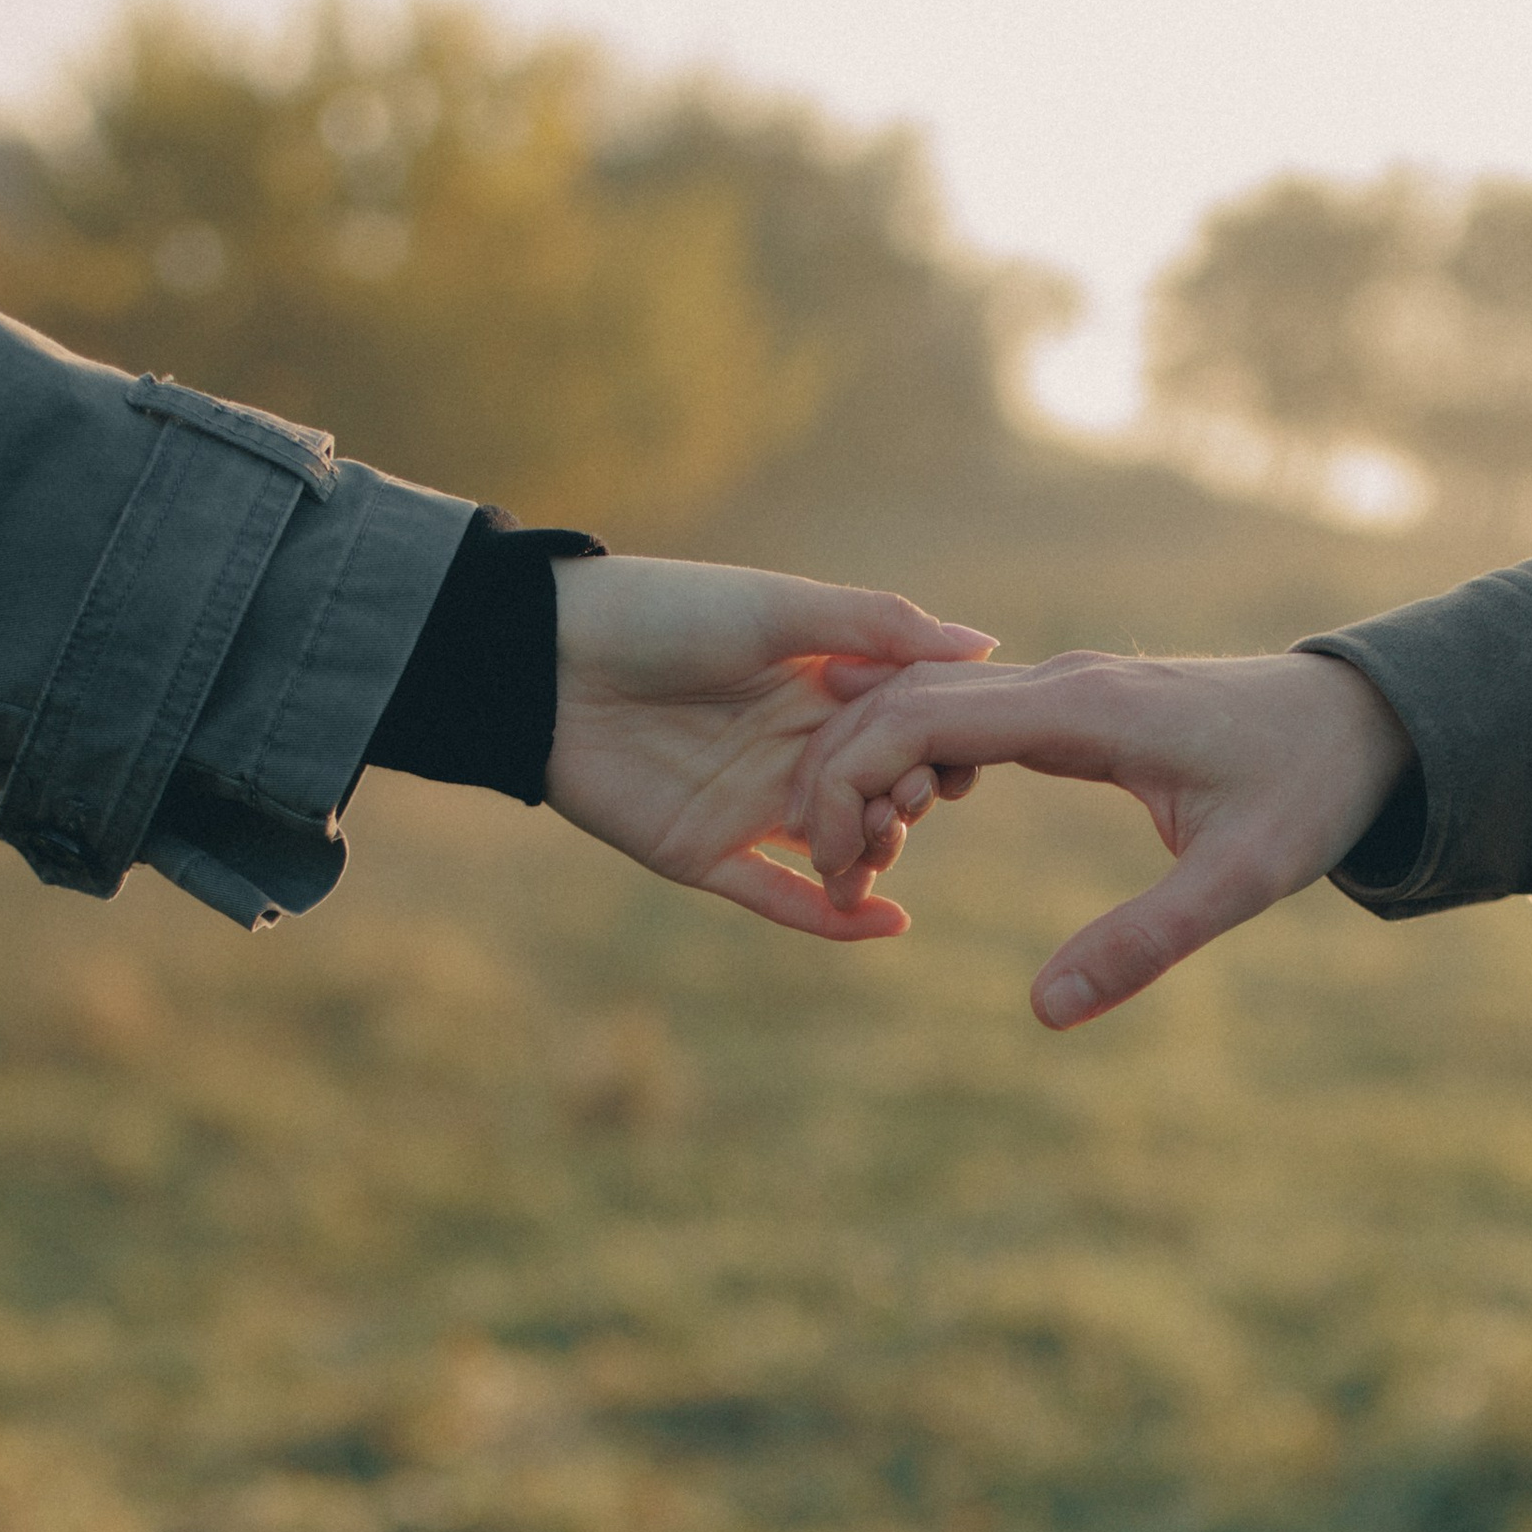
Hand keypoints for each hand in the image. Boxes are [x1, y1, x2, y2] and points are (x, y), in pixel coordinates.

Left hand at [545, 555, 994, 940]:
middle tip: (914, 801)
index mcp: (813, 687)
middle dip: (906, 803)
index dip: (933, 745)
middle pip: (875, 793)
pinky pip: (779, 897)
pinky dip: (832, 920)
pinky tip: (892, 923)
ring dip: (876, 855)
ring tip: (891, 849)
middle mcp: (789, 749)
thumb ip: (876, 627)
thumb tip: (983, 647)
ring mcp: (748, 806)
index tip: (960, 754)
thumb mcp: (779, 607)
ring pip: (837, 848)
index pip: (898, 730)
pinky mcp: (705, 853)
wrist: (548, 662)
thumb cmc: (662, 612)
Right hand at [793, 648, 1414, 1022]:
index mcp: (1086, 709)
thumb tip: (1044, 1013)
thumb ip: (1145, 945)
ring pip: (924, 702)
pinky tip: (908, 825)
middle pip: (902, 700)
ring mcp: (1063, 686)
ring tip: (861, 863)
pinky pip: (962, 715)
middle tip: (829, 876)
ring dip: (872, 770)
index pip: (923, 715)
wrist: (1366, 719)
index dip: (852, 778)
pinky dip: (914, 760)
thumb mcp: (1242, 881)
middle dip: (840, 778)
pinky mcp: (1071, 705)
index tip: (832, 860)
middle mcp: (1062, 683)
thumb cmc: (1310, 791)